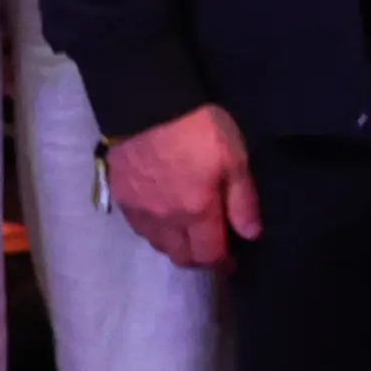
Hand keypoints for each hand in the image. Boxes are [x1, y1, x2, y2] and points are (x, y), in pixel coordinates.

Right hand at [105, 105, 259, 269]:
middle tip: (213, 248)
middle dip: (199, 259)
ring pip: (158, 244)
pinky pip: (140, 227)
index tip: (233, 262)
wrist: (148, 107)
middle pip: (180, 256)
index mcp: (195, 213)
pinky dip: (156, 230)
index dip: (222, 264)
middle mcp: (164, 220)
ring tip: (191, 232)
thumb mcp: (235, 159)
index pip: (208, 255)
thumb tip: (250, 236)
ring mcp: (139, 210)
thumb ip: (242, 201)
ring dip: (176, 246)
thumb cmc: (200, 130)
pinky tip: (165, 217)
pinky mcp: (120, 197)